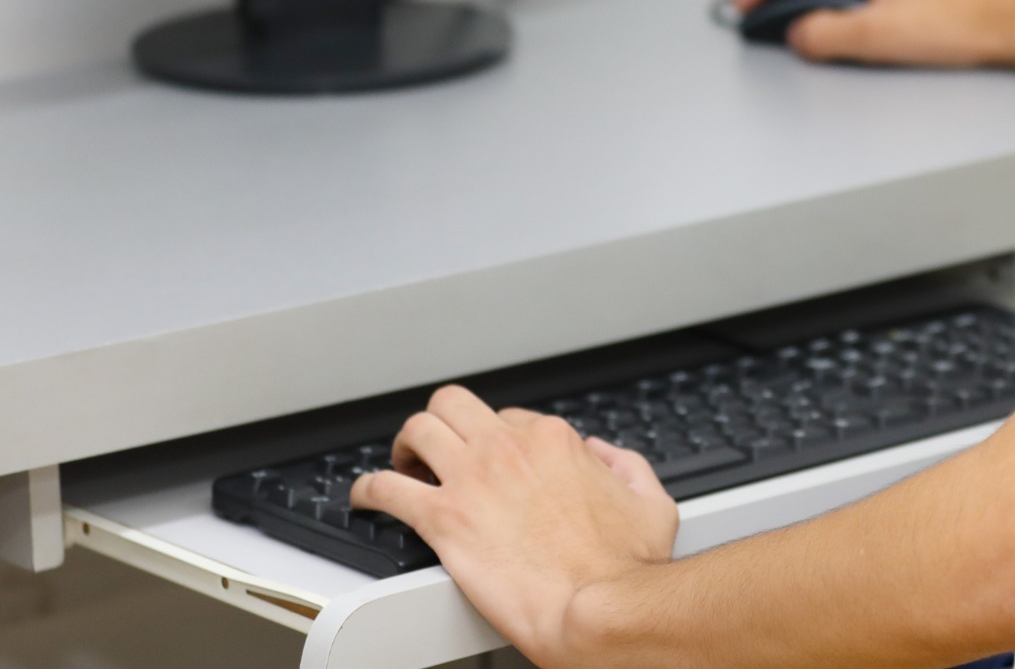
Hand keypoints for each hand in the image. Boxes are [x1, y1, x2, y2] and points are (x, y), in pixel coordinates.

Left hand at [350, 386, 677, 663]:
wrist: (596, 608)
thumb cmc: (624, 568)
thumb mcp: (652, 503)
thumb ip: (628, 467)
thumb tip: (605, 456)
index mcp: (553, 442)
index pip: (511, 419)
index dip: (498, 440)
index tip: (492, 463)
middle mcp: (508, 450)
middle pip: (454, 406)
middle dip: (441, 422)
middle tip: (435, 449)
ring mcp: (472, 481)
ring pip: (417, 429)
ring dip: (404, 446)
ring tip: (401, 465)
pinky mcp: (444, 520)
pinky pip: (386, 489)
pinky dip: (367, 490)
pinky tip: (363, 499)